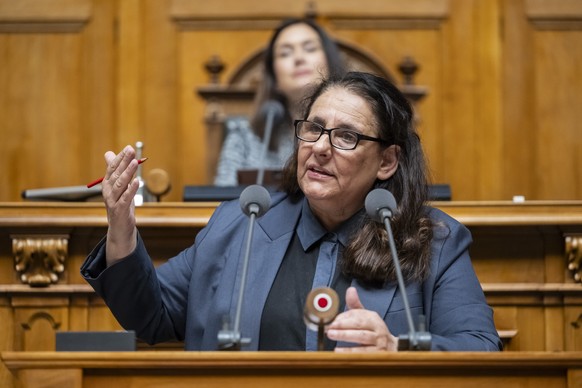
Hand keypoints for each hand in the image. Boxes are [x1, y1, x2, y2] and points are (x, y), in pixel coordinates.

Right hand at [102, 145, 139, 265]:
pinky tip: (137, 181)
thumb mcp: (118, 186)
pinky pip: (126, 198)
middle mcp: (108, 191)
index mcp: (107, 184)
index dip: (120, 157)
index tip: (129, 148)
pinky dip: (131, 189)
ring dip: (127, 173)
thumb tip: (108, 153)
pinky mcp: (119, 210)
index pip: (112, 167)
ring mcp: (112, 200)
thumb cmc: (120, 204)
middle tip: (131, 150)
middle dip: (124, 161)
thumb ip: (115, 170)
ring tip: (135, 163)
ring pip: (120, 184)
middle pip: (116, 174)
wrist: (119, 227)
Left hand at [326, 287, 397, 351]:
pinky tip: (339, 351)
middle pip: (359, 325)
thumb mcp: (366, 316)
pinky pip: (363, 352)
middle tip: (329, 328)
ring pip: (362, 338)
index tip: (331, 320)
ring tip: (331, 336)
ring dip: (345, 337)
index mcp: (373, 318)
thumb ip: (355, 305)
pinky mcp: (377, 354)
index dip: (343, 318)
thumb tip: (350, 290)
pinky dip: (351, 352)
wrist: (392, 347)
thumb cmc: (374, 330)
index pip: (358, 315)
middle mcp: (377, 329)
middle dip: (343, 326)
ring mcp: (379, 342)